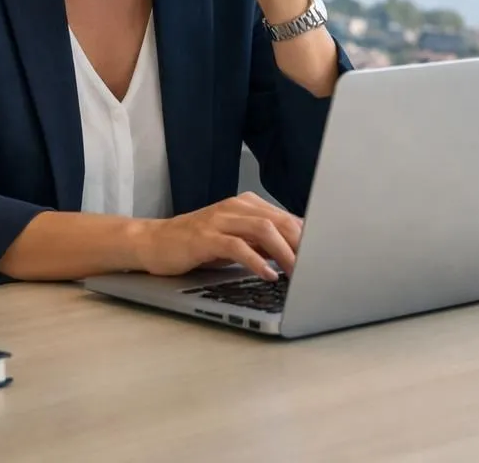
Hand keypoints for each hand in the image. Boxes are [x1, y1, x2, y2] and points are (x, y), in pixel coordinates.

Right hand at [132, 193, 301, 280]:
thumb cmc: (197, 244)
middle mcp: (235, 207)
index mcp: (246, 205)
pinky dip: (257, 261)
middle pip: (279, 220)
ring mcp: (220, 220)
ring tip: (297, 273)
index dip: (308, 236)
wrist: (154, 242)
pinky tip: (268, 274)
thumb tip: (297, 254)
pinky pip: (237, 246)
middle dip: (302, 244)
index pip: (285, 217)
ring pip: (263, 229)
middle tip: (316, 267)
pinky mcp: (205, 237)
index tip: (324, 255)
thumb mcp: (235, 241)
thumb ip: (262, 243)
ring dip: (285, 252)